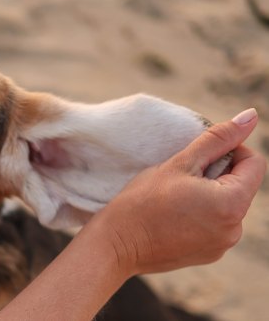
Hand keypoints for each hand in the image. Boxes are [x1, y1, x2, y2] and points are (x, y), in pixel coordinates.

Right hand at [92, 108, 265, 275]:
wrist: (116, 243)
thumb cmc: (142, 200)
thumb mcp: (179, 163)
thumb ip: (217, 139)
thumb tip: (250, 116)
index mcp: (231, 203)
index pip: (254, 164)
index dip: (230, 150)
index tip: (199, 154)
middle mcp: (235, 229)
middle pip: (240, 185)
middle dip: (216, 174)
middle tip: (180, 176)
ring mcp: (222, 245)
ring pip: (226, 205)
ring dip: (208, 194)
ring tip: (173, 197)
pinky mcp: (209, 254)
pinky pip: (215, 225)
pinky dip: (200, 215)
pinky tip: (172, 215)